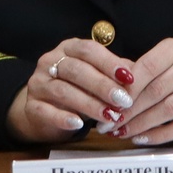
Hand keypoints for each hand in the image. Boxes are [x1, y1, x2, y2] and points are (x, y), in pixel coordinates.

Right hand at [7, 38, 135, 143]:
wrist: (45, 111)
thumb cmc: (79, 89)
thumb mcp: (97, 77)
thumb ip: (115, 74)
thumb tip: (141, 75)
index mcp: (68, 48)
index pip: (88, 50)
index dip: (109, 63)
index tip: (130, 77)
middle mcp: (50, 61)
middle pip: (76, 70)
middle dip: (102, 86)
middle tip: (124, 101)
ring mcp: (38, 83)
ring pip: (63, 91)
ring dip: (89, 104)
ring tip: (109, 116)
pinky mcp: (31, 106)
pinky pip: (45, 111)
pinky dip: (63, 118)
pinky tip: (79, 124)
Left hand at [116, 38, 172, 145]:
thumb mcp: (155, 69)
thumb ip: (133, 77)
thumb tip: (107, 92)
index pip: (149, 66)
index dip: (128, 87)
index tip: (110, 103)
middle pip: (157, 89)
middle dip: (130, 109)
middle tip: (111, 122)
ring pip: (170, 108)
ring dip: (142, 123)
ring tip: (123, 131)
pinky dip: (160, 135)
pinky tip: (143, 138)